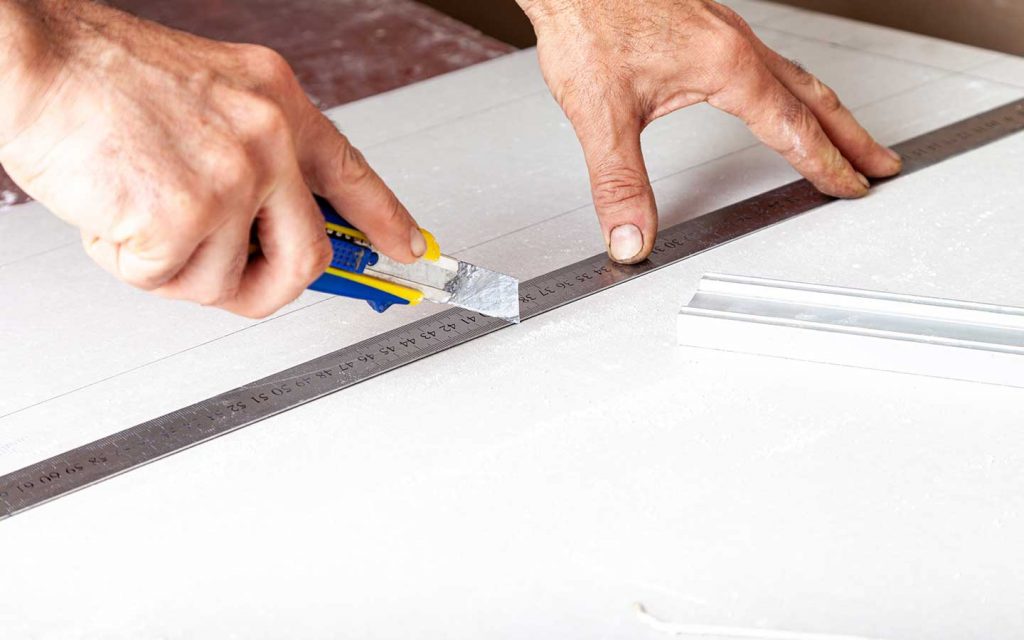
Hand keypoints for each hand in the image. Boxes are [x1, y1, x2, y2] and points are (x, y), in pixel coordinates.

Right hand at [0, 0, 425, 317]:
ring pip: (225, 282)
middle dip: (269, 287)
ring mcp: (230, 180)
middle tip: (238, 282)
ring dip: (176, 267)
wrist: (34, 61)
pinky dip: (130, 262)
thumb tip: (273, 229)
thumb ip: (255, 157)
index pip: (352, 174)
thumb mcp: (212, 97)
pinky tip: (112, 211)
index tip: (409, 250)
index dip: (386, 221)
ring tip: (138, 209)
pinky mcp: (183, 217)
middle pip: (307, 259)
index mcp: (278, 103)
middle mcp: (267, 140)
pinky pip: (167, 281)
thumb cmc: (104, 79)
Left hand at [517, 0, 901, 263]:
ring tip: (843, 135)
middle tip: (880, 164)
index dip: (824, 164)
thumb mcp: (600, 116)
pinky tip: (772, 96)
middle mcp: (735, 44)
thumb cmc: (587, 24)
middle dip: (851, 136)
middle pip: (814, 96)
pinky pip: (767, 59)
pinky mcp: (704, 25)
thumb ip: (619, 183)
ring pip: (793, 74)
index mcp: (727, 67)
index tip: (850, 187)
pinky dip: (789, 87)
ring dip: (826, 109)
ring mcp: (724, 30)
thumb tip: (631, 238)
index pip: (793, 128)